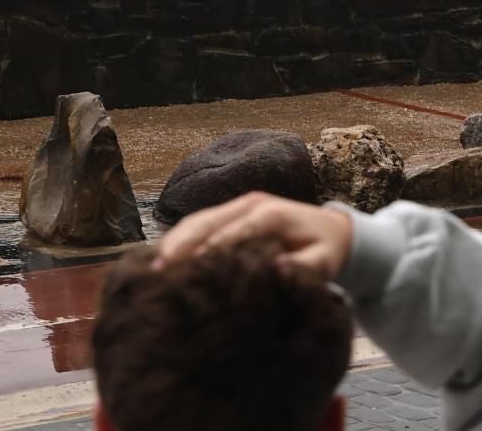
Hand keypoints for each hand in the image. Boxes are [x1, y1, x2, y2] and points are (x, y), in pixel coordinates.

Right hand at [152, 191, 354, 279]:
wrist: (331, 230)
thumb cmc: (325, 250)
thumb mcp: (323, 262)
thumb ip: (303, 267)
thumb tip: (277, 269)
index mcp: (270, 214)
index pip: (231, 233)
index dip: (206, 253)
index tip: (184, 276)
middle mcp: (251, 204)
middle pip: (206, 221)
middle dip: (179, 246)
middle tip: (154, 273)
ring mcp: (239, 206)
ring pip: (197, 220)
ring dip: (172, 242)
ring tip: (150, 269)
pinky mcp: (231, 213)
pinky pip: (199, 223)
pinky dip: (178, 239)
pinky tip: (161, 260)